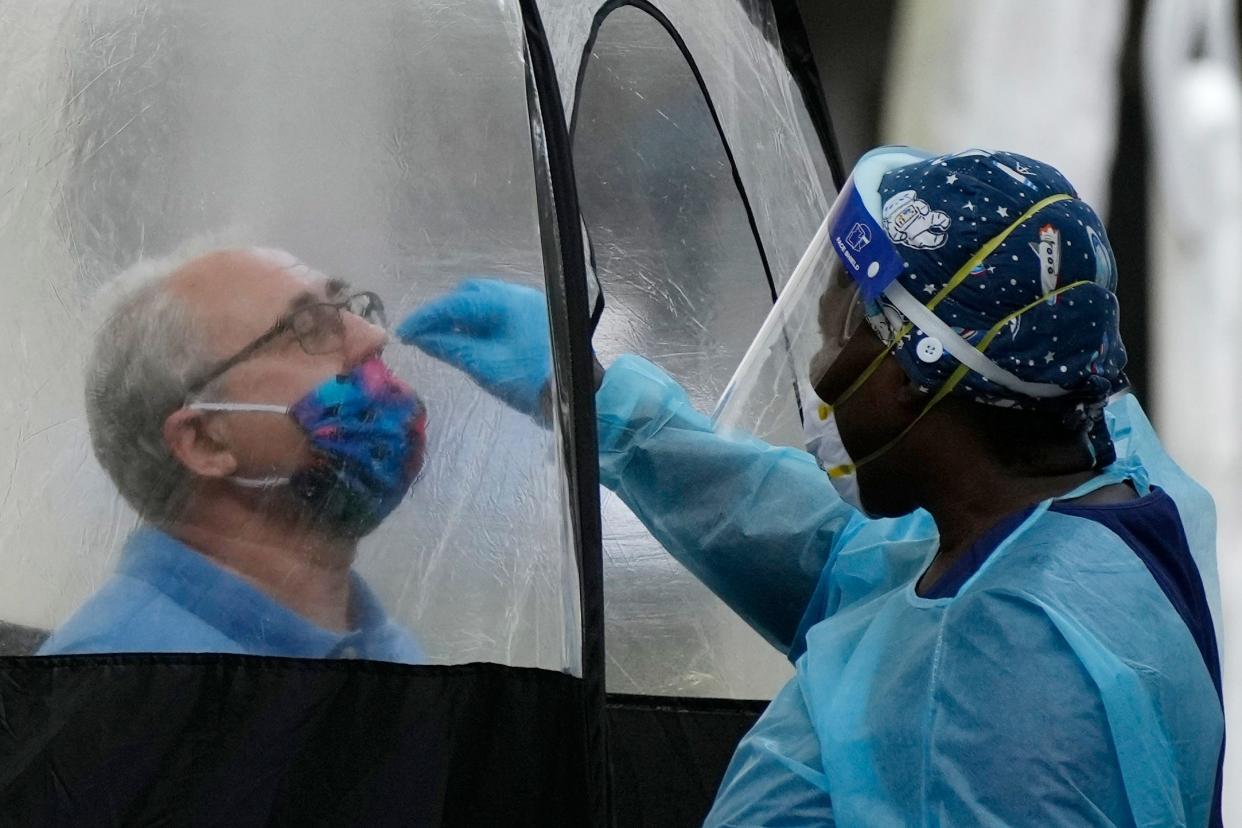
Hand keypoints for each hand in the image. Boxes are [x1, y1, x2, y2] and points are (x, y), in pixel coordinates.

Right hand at [397, 279, 551, 418]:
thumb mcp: (485, 366)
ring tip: (442, 340)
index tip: (404, 331)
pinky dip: (478, 323)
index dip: (426, 316)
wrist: (576, 393)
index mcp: (506, 302)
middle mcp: (517, 295)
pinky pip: (497, 313)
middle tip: (423, 335)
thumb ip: (451, 348)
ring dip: (460, 318)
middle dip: (443, 312)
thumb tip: (420, 338)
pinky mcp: (533, 318)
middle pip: (469, 294)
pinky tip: (468, 341)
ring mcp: (528, 304)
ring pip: (484, 302)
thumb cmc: (531, 380)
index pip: (456, 301)